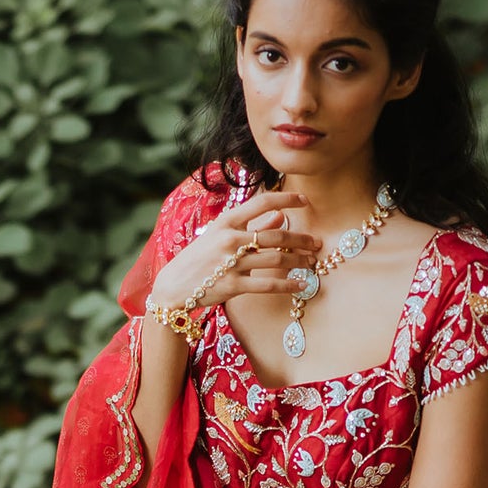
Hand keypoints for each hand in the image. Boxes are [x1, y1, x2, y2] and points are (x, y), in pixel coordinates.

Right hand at [148, 189, 320, 313]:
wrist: (172, 288)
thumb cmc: (198, 260)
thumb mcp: (220, 236)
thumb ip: (252, 226)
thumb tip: (280, 217)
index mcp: (226, 222)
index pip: (262, 202)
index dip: (286, 199)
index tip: (304, 200)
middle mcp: (230, 239)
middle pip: (275, 235)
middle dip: (300, 239)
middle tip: (316, 243)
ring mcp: (231, 263)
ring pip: (276, 259)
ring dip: (299, 260)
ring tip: (311, 262)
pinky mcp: (232, 286)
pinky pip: (267, 285)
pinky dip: (288, 285)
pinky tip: (301, 285)